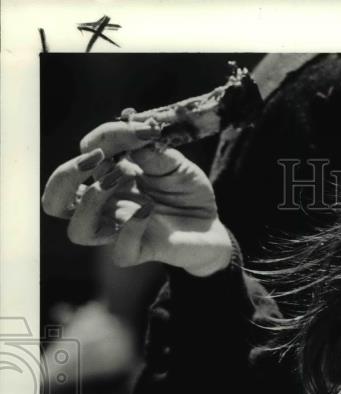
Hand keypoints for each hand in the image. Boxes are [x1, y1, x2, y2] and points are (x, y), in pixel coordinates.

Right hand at [41, 116, 231, 276]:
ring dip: (94, 202)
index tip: (141, 130)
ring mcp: (120, 230)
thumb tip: (132, 122)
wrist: (212, 225)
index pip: (83, 156)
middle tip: (98, 160)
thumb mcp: (174, 163)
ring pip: (78, 230)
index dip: (105, 137)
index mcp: (106, 178)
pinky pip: (120, 252)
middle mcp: (105, 206)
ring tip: (125, 181)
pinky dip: (131, 228)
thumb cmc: (187, 192)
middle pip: (55, 200)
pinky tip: (149, 210)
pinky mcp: (141, 251)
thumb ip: (151, 149)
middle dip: (66, 176)